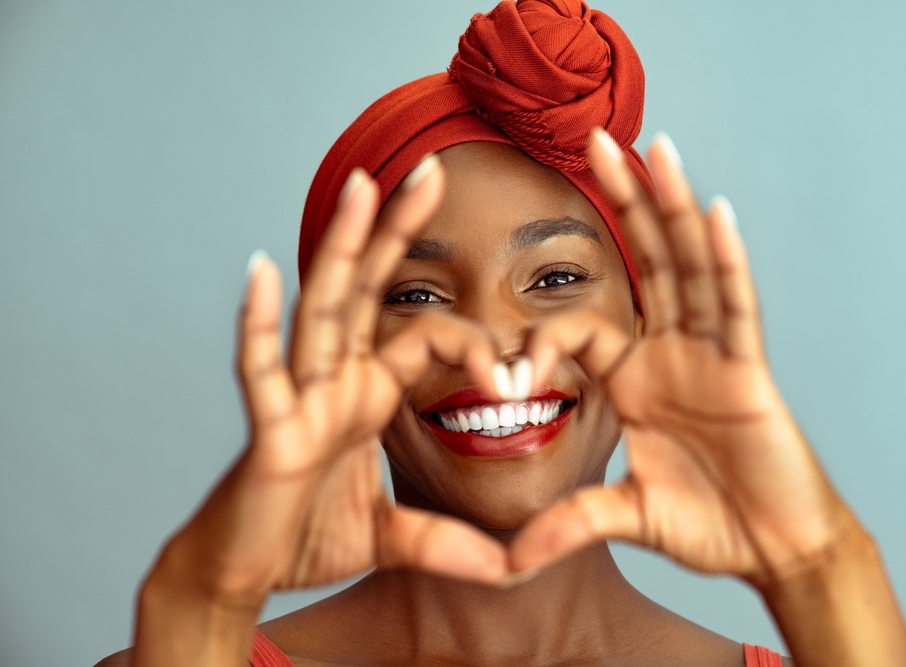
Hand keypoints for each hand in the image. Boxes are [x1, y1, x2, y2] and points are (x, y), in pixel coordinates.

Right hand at [148, 158, 509, 612]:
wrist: (245, 574)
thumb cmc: (305, 537)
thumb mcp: (394, 537)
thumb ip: (448, 544)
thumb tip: (511, 567)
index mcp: (365, 393)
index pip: (426, 338)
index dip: (475, 348)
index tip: (515, 380)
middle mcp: (335, 382)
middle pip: (369, 291)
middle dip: (398, 230)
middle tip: (429, 168)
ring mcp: (301, 399)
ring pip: (323, 310)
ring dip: (343, 248)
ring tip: (363, 187)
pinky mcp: (269, 430)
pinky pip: (261, 370)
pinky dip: (258, 322)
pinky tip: (262, 269)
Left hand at [509, 130, 851, 583]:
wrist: (773, 550)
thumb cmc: (711, 526)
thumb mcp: (628, 516)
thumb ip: (570, 524)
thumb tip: (507, 561)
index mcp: (635, 379)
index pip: (580, 330)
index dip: (541, 343)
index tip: (509, 377)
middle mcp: (672, 354)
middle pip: (646, 263)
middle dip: (622, 202)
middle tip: (593, 141)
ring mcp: (713, 356)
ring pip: (691, 269)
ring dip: (672, 208)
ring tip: (654, 147)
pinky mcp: (749, 373)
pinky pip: (736, 309)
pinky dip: (726, 263)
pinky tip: (714, 213)